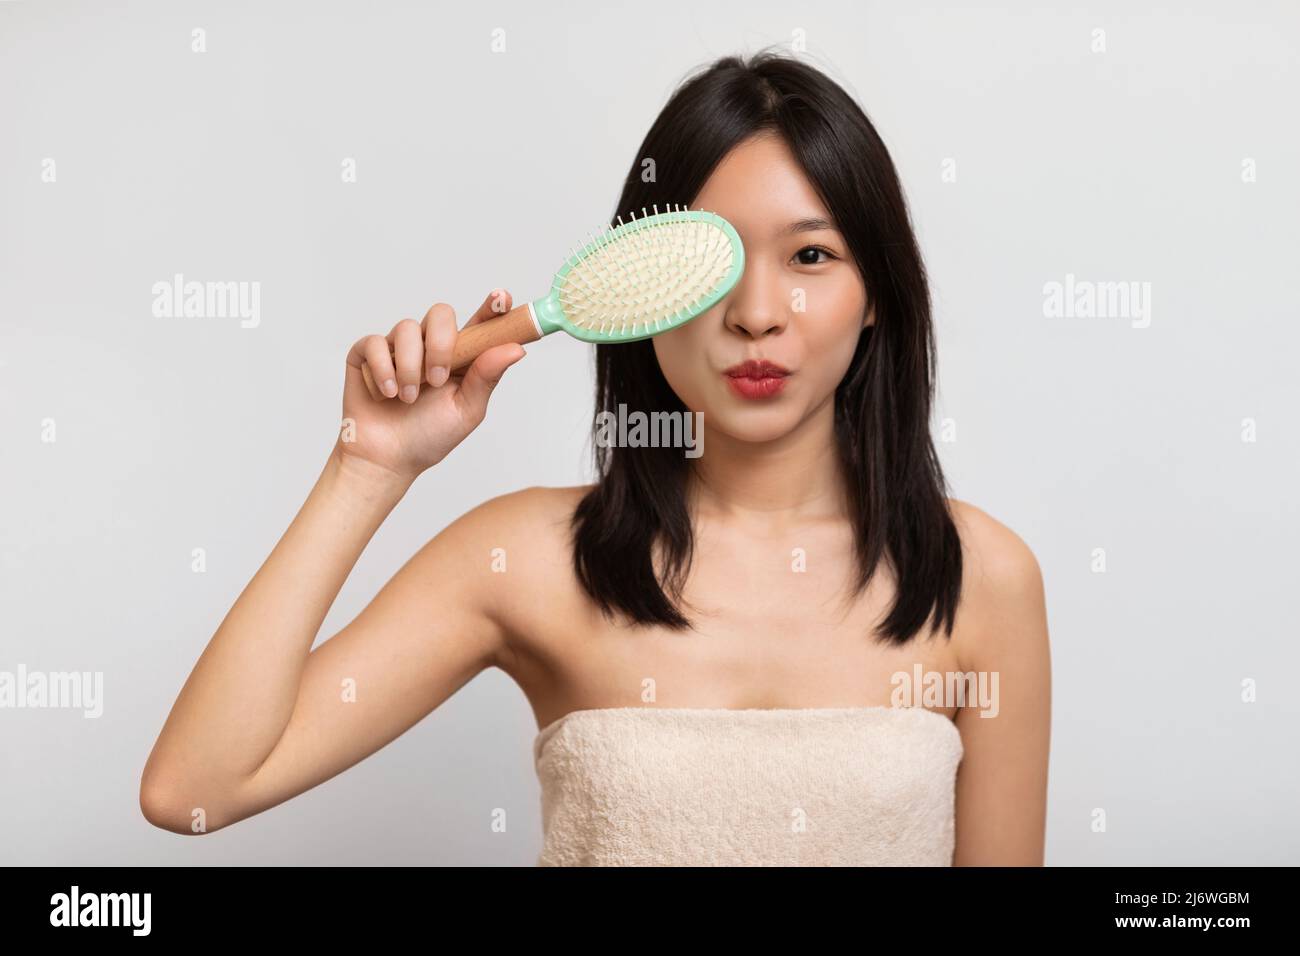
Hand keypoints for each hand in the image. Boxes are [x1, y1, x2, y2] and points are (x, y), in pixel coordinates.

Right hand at [335, 289, 525, 482]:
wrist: (387, 458)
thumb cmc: (429, 436)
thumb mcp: (466, 410)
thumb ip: (487, 376)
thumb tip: (517, 349)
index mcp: (460, 357)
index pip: (479, 323)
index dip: (492, 307)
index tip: (502, 299)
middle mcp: (429, 346)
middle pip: (440, 314)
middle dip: (440, 343)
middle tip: (436, 378)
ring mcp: (398, 347)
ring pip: (406, 329)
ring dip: (410, 367)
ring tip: (408, 398)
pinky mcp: (367, 354)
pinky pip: (375, 343)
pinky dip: (383, 369)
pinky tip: (386, 394)